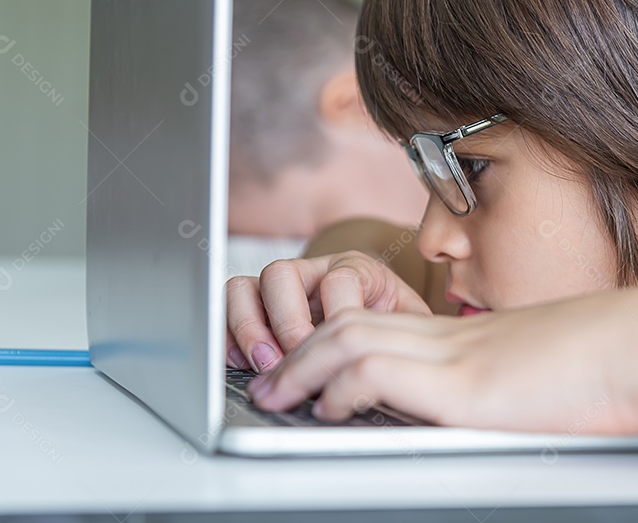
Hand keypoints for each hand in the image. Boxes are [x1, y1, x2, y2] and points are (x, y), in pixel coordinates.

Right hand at [225, 251, 432, 373]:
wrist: (382, 326)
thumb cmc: (395, 330)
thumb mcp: (411, 330)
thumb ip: (402, 337)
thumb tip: (385, 366)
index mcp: (357, 270)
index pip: (338, 280)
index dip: (334, 317)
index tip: (339, 355)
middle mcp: (313, 272)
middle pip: (280, 274)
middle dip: (285, 323)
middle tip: (293, 359)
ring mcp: (280, 289)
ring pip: (245, 286)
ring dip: (249, 328)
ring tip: (264, 364)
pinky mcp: (255, 307)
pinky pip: (226, 307)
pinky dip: (228, 335)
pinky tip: (243, 364)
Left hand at [245, 288, 637, 434]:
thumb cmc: (623, 360)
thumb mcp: (555, 367)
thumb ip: (520, 380)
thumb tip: (515, 400)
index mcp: (476, 335)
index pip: (387, 323)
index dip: (338, 337)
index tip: (313, 362)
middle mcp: (458, 335)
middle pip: (354, 321)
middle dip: (300, 348)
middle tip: (269, 377)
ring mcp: (460, 354)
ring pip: (351, 338)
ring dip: (302, 366)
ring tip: (273, 393)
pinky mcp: (467, 385)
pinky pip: (377, 373)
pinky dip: (341, 387)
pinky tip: (330, 409)